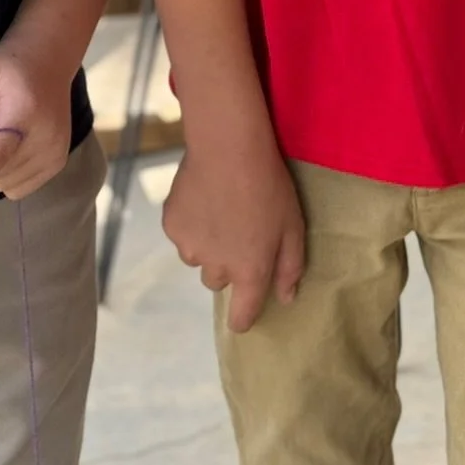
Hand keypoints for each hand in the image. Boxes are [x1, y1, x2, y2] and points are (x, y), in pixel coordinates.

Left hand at [0, 41, 74, 217]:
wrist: (50, 61)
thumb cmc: (8, 67)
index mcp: (23, 114)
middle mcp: (45, 139)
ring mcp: (55, 154)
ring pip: (5, 183)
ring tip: (3, 130)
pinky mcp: (58, 164)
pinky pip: (19, 187)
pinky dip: (9, 173)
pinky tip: (15, 144)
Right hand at [163, 132, 305, 332]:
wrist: (228, 147)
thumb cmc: (269, 186)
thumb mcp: (294, 226)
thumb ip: (290, 267)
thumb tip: (286, 298)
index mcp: (250, 272)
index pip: (241, 317)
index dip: (242, 317)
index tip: (244, 310)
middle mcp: (216, 268)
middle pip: (218, 280)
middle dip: (226, 263)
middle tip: (238, 230)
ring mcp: (189, 247)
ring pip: (197, 257)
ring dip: (206, 243)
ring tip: (218, 209)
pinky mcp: (171, 225)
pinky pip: (180, 234)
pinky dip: (189, 222)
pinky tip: (201, 196)